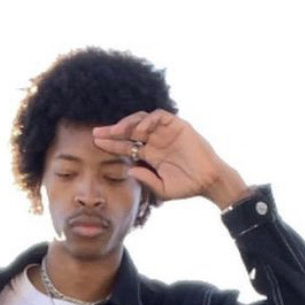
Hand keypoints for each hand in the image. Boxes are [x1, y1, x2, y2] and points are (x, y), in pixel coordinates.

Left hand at [91, 112, 248, 208]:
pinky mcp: (177, 126)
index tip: (96, 144)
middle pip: (129, 131)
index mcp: (150, 155)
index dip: (112, 145)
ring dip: (127, 124)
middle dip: (113, 132)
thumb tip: (129, 170)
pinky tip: (139, 129)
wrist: (209, 181)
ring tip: (116, 131)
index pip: (126, 146)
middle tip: (96, 133)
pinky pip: (159, 117)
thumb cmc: (187, 187)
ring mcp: (165, 132)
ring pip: (141, 121)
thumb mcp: (162, 188)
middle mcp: (155, 141)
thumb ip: (145, 179)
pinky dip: (148, 120)